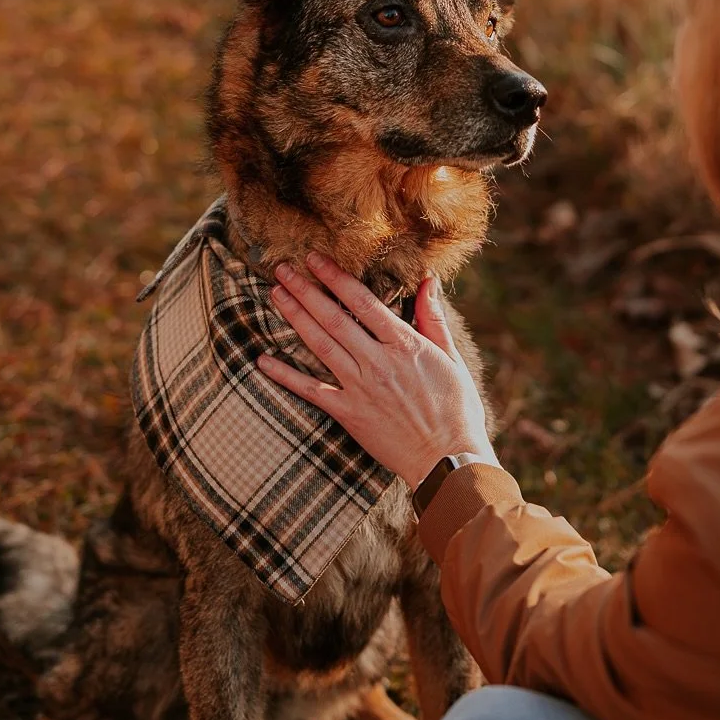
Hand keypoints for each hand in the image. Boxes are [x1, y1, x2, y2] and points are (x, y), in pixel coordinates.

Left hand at [256, 252, 497, 490]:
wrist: (449, 460)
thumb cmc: (456, 408)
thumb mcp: (451, 358)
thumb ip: (433, 318)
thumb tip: (427, 280)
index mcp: (405, 345)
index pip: (364, 302)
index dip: (336, 277)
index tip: (316, 259)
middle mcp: (379, 362)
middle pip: (335, 318)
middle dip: (306, 290)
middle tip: (283, 269)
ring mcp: (361, 388)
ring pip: (321, 345)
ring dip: (295, 318)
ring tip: (276, 295)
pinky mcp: (349, 414)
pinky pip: (311, 391)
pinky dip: (286, 375)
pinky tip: (263, 360)